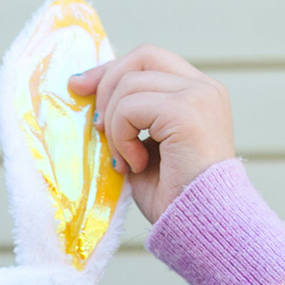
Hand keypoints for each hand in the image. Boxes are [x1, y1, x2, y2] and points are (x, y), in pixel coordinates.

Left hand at [68, 45, 234, 223]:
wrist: (202, 227)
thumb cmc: (174, 199)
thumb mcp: (144, 148)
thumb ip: (128, 117)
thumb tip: (86, 89)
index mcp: (198, 94)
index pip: (148, 60)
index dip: (111, 70)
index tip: (80, 88)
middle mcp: (204, 88)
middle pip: (140, 58)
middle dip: (106, 87)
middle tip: (98, 130)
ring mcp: (199, 96)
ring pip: (129, 84)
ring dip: (115, 126)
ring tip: (126, 161)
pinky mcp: (186, 111)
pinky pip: (130, 107)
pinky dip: (122, 138)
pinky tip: (136, 164)